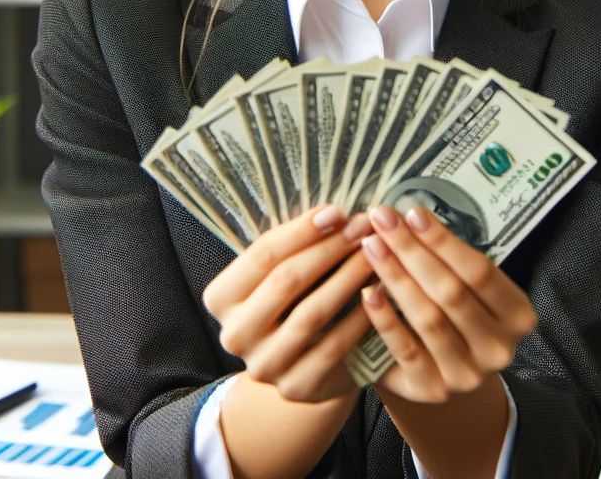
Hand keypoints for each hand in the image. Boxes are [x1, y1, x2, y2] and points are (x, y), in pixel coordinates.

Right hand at [202, 205, 376, 401]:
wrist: (306, 362)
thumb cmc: (295, 301)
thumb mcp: (283, 272)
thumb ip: (298, 246)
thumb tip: (336, 214)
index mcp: (221, 297)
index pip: (262, 255)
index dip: (301, 230)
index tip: (337, 212)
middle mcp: (234, 334)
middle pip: (285, 281)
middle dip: (329, 249)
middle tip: (363, 228)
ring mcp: (263, 366)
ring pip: (310, 313)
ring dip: (347, 277)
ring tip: (375, 254)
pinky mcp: (295, 388)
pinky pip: (333, 346)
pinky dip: (359, 317)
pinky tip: (379, 292)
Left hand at [358, 204, 536, 402]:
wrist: (441, 368)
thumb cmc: (453, 311)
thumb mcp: (466, 285)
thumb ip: (449, 258)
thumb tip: (408, 214)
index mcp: (516, 314)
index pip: (480, 271)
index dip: (443, 241)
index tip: (412, 212)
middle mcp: (498, 348)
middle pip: (451, 292)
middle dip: (412, 250)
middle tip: (382, 219)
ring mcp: (467, 374)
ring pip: (428, 318)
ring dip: (395, 276)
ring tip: (371, 245)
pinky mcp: (433, 390)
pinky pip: (405, 350)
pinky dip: (385, 319)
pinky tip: (367, 292)